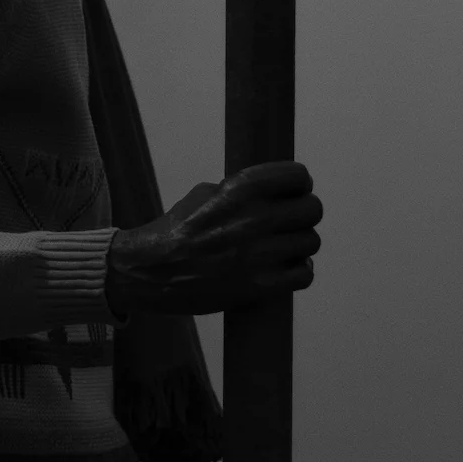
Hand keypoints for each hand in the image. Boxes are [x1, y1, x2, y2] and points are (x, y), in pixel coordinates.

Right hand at [106, 162, 321, 318]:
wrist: (150, 271)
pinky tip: (287, 269)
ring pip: (311, 242)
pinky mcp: (260, 286)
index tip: (295, 192)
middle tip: (290, 222)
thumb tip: (275, 194)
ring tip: (284, 248)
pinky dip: (299, 272)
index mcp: (242, 188)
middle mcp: (255, 217)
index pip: (298, 176)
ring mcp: (260, 253)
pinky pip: (305, 275)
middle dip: (303, 214)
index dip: (299, 184)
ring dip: (300, 245)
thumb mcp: (206, 193)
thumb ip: (243, 190)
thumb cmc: (176, 230)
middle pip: (312, 209)